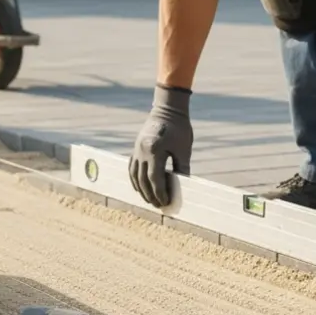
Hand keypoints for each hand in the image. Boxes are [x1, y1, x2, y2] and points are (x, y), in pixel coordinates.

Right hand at [128, 85, 192, 206]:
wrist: (168, 109)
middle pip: (143, 180)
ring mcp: (136, 149)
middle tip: (158, 205)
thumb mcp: (184, 149)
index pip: (155, 178)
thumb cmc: (179, 128)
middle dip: (150, 195)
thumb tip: (183, 187)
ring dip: (140, 189)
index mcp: (154, 150)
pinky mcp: (135, 147)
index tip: (166, 202)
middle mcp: (142, 151)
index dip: (160, 192)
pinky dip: (134, 179)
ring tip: (148, 200)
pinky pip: (131, 167)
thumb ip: (182, 168)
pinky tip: (139, 187)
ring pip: (135, 175)